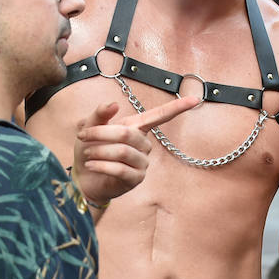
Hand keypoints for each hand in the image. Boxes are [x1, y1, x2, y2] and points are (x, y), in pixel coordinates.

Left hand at [72, 96, 200, 205]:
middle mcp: (144, 144)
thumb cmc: (89, 149)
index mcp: (137, 128)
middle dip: (101, 134)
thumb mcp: (89, 128)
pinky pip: (121, 170)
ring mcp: (142, 163)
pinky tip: (90, 165)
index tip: (196, 99)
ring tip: (86, 154)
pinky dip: (102, 166)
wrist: (84, 178)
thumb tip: (113, 104)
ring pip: (123, 152)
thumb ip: (99, 115)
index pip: (160, 115)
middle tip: (82, 136)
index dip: (178, 107)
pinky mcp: (135, 179)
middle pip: (127, 134)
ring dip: (99, 151)